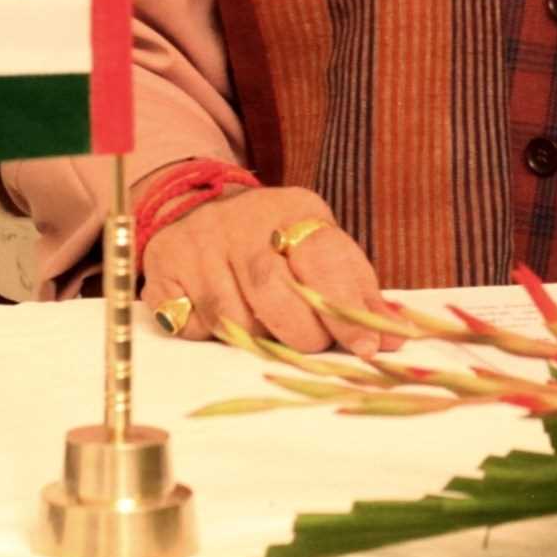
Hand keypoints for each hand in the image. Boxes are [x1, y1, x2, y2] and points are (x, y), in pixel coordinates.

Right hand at [139, 183, 389, 354]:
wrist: (198, 206)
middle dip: (300, 333)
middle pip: (273, 291)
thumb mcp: (322, 247)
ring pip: (230, 316)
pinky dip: (209, 334)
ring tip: (264, 326)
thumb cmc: (276, 240)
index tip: (368, 349)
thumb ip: (357, 290)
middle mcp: (241, 221)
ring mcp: (197, 244)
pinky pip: (189, 324)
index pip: (324, 261)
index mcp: (293, 210)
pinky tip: (218, 317)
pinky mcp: (161, 268)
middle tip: (310, 343)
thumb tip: (394, 336)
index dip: (347, 312)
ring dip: (255, 338)